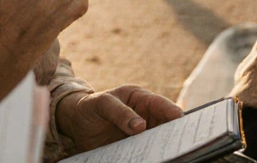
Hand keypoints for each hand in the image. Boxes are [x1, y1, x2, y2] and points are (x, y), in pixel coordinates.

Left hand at [55, 86, 183, 151]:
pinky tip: (153, 159)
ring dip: (163, 147)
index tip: (181, 120)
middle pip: (166, 125)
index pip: (161, 105)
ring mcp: (141, 133)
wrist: (76, 124)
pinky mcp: (135, 147)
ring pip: (159, 140)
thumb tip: (141, 126)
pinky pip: (147, 152)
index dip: (173, 112)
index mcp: (140, 99)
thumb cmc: (90, 106)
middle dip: (173, 132)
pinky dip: (151, 156)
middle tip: (180, 143)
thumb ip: (120, 112)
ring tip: (169, 154)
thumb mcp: (102, 104)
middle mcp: (145, 115)